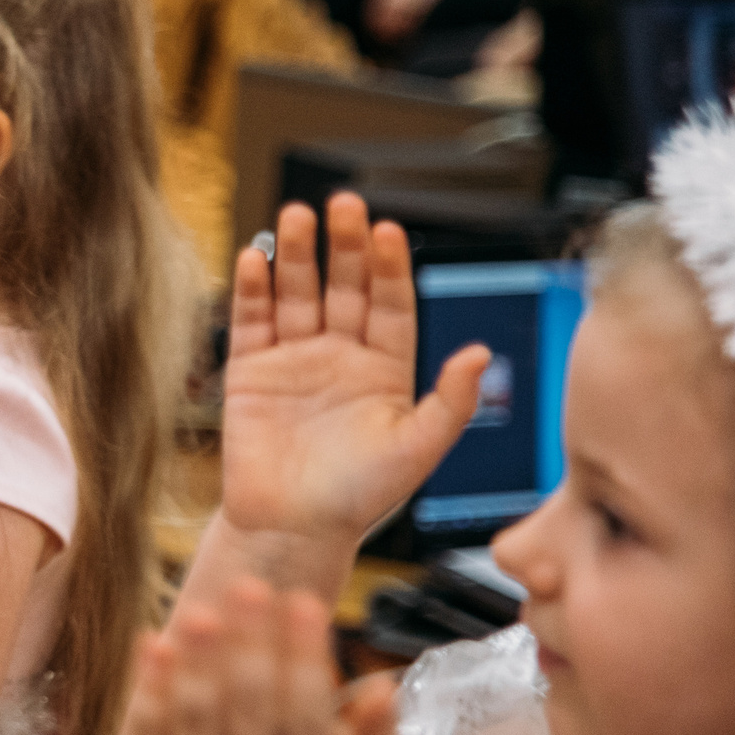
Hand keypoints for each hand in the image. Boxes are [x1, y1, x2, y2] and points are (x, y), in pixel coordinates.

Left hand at [130, 578, 395, 734]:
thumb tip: (386, 686)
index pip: (306, 710)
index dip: (305, 654)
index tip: (304, 599)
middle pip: (251, 706)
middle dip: (251, 644)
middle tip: (249, 583)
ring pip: (198, 715)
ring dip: (200, 660)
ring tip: (201, 608)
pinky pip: (151, 730)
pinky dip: (152, 687)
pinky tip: (154, 641)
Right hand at [219, 194, 490, 558]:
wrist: (291, 530)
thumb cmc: (358, 499)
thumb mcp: (418, 449)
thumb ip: (451, 402)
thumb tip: (482, 353)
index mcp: (386, 371)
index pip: (390, 304)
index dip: (389, 268)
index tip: (388, 233)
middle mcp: (341, 357)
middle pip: (344, 286)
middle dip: (344, 245)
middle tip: (343, 204)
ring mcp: (295, 360)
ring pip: (297, 293)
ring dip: (297, 254)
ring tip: (296, 216)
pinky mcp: (251, 372)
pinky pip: (253, 321)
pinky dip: (253, 289)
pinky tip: (257, 259)